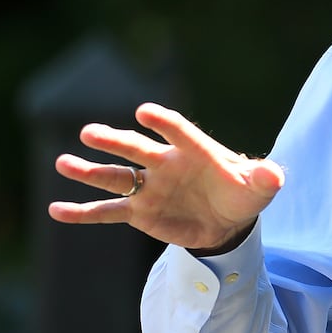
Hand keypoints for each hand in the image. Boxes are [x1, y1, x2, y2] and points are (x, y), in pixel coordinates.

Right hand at [48, 102, 283, 252]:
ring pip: (114, 177)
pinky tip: (56, 210)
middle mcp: (165, 164)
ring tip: (63, 163)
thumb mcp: (261, 188)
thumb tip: (275, 175)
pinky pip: (107, 211)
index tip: (144, 112)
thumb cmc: (243, 194)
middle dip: (115, 141)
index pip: (178, 131)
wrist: (228, 220)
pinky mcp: (139, 212)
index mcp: (195, 151)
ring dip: (89, 170)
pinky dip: (82, 212)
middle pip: (136, 149)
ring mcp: (149, 187)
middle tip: (90, 133)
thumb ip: (266, 178)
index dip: (163, 121)